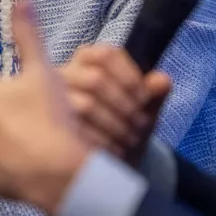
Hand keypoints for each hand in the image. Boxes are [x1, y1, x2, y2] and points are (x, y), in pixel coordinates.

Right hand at [60, 45, 172, 163]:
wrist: (108, 161)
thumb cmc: (125, 125)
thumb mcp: (144, 109)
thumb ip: (154, 93)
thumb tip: (163, 81)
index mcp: (89, 60)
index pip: (106, 54)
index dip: (129, 76)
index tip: (145, 99)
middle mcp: (66, 74)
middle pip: (95, 79)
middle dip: (124, 104)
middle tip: (141, 124)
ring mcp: (54, 101)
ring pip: (86, 105)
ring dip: (115, 124)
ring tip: (130, 138)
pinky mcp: (52, 128)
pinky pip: (78, 130)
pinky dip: (102, 141)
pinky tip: (115, 149)